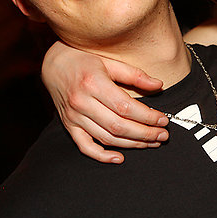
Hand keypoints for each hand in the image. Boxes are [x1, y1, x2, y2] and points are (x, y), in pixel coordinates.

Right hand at [42, 41, 168, 162]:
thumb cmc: (83, 59)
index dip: (147, 117)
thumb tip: (158, 86)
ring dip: (132, 144)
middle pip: (118, 126)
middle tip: (163, 135)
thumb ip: (135, 74)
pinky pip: (85, 146)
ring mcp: (74, 117)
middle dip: (144, 134)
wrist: (53, 63)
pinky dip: (102, 156)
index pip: (126, 107)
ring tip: (151, 143)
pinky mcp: (69, 126)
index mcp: (93, 83)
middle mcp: (82, 102)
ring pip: (106, 138)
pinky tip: (119, 158)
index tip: (163, 120)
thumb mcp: (110, 61)